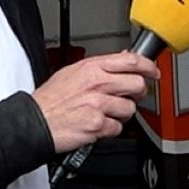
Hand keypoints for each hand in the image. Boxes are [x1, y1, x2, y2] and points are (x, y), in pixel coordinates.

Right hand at [33, 54, 155, 155]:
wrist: (34, 122)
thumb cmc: (51, 100)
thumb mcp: (72, 72)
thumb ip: (100, 66)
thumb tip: (123, 58)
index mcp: (91, 68)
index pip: (131, 61)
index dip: (148, 66)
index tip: (154, 72)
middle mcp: (97, 84)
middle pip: (137, 84)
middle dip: (137, 93)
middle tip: (130, 97)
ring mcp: (98, 105)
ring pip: (130, 109)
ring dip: (122, 114)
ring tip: (106, 113)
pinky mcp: (97, 125)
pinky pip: (118, 128)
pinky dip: (110, 130)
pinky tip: (98, 125)